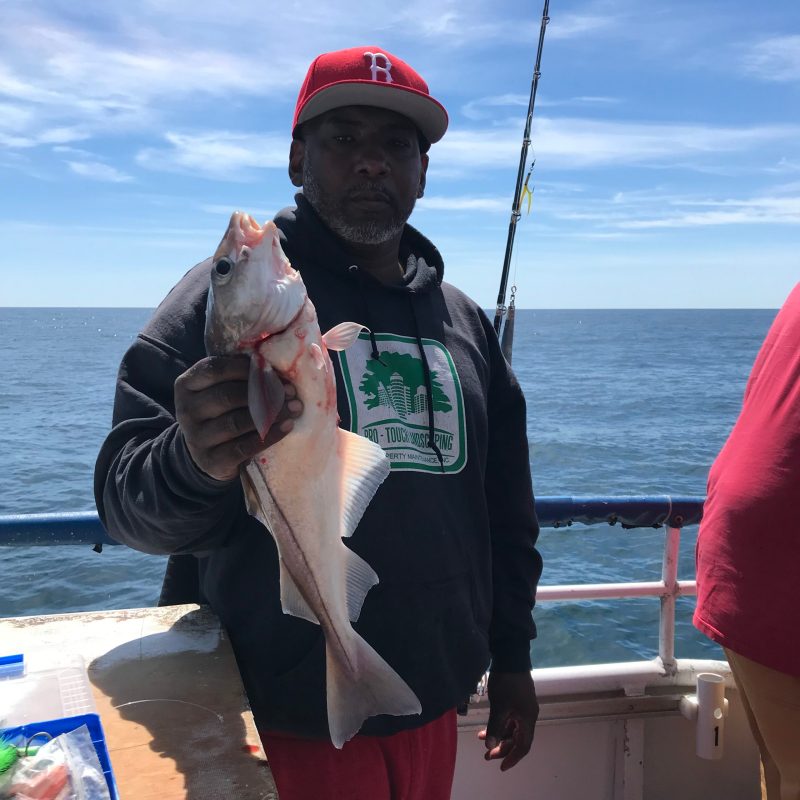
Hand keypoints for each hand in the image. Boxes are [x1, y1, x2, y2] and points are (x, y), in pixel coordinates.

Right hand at [175, 355, 301, 481]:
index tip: (272, 370)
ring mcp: (196, 438)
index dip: (245, 368)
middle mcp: (186, 410)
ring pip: (236, 422)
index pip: (215, 369)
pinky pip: (243, 447)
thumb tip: (271, 364)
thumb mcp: (218, 389)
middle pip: (227, 396)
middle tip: (291, 392)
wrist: (206, 454)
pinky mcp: (211, 460)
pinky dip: (269, 436)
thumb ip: (236, 376)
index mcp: (186, 385)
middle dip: (263, 392)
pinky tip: (287, 427)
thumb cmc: (220, 412)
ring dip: (270, 415)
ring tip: (294, 408)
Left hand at [478, 671, 538, 770]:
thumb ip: (495, 727)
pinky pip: (509, 720)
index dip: (513, 758)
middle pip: (517, 739)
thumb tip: (490, 747)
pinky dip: (498, 725)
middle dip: (502, 748)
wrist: (510, 657)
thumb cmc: (506, 683)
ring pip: (511, 729)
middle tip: (486, 756)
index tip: (501, 767)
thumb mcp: (499, 706)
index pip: (523, 746)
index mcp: (528, 719)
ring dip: (498, 736)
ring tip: (481, 739)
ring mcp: (522, 708)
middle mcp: (528, 716)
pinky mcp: (516, 701)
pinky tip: (485, 727)